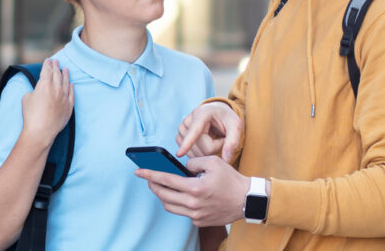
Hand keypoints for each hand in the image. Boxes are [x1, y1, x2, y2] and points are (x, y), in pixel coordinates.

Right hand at [21, 59, 74, 147]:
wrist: (41, 131)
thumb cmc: (30, 115)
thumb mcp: (26, 98)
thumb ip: (34, 90)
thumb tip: (38, 91)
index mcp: (45, 84)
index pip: (47, 71)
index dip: (47, 64)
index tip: (48, 60)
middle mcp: (56, 88)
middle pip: (57, 74)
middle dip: (56, 66)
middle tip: (56, 61)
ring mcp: (64, 97)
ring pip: (66, 82)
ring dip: (65, 74)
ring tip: (65, 69)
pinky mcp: (69, 106)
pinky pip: (71, 93)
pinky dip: (71, 87)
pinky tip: (72, 84)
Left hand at [135, 156, 250, 226]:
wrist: (246, 200)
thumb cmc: (231, 179)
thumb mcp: (213, 162)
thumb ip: (193, 163)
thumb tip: (181, 168)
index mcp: (195, 188)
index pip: (166, 180)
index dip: (150, 174)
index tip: (138, 171)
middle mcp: (193, 204)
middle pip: (163, 196)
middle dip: (153, 185)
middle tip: (149, 177)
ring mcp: (195, 215)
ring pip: (170, 206)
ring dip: (162, 196)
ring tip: (161, 186)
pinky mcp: (199, 222)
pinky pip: (182, 212)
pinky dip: (177, 203)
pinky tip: (179, 195)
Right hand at [176, 102, 241, 162]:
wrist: (217, 113)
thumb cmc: (226, 118)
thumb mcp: (236, 125)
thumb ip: (233, 141)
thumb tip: (226, 159)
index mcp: (202, 113)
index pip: (195, 132)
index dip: (187, 144)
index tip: (179, 154)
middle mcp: (188, 120)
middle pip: (201, 148)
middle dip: (214, 149)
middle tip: (221, 139)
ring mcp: (181, 129)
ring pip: (194, 153)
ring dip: (207, 152)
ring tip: (214, 139)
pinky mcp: (179, 137)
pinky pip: (189, 154)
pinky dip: (199, 153)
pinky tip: (206, 143)